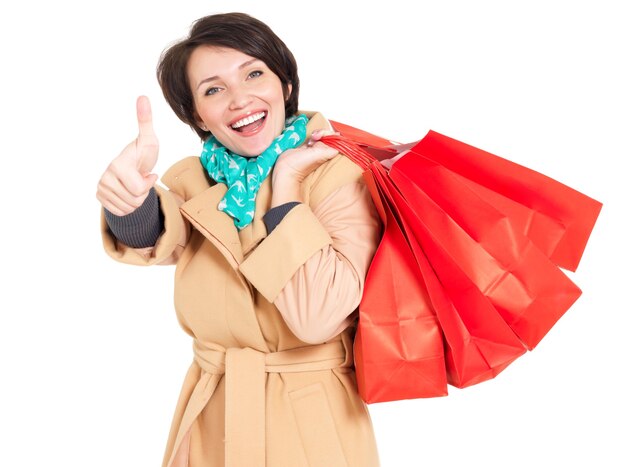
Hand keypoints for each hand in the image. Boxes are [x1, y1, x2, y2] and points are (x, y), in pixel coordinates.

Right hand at [96, 96, 159, 215]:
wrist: (132, 167)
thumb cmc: (143, 154)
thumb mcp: (149, 139)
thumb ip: (145, 121)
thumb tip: (143, 97)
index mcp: (117, 165)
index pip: (138, 188)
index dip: (148, 183)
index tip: (149, 172)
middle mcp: (104, 178)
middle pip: (135, 201)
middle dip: (144, 193)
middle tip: (141, 179)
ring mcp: (100, 189)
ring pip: (129, 208)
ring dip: (137, 200)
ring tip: (135, 185)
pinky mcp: (100, 198)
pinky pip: (121, 213)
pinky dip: (129, 206)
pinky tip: (128, 192)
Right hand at [270, 129, 338, 206]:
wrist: (287, 168)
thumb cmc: (302, 164)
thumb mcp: (319, 155)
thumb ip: (330, 148)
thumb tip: (338, 140)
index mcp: (329, 153)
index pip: (337, 139)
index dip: (330, 134)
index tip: (323, 136)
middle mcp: (324, 151)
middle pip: (329, 135)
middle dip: (322, 132)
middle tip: (315, 136)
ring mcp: (316, 149)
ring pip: (322, 135)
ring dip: (317, 133)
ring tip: (311, 138)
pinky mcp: (308, 147)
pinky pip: (314, 137)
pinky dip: (311, 136)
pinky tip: (308, 141)